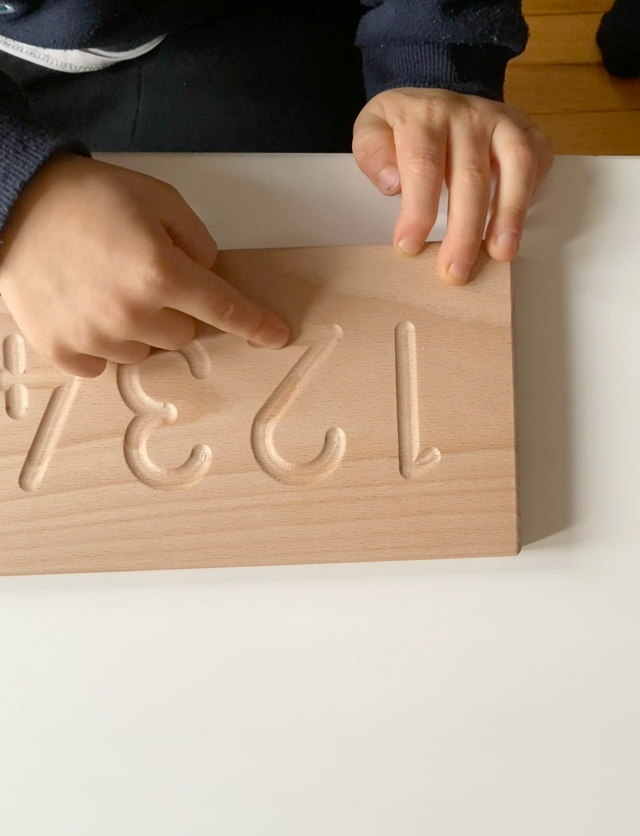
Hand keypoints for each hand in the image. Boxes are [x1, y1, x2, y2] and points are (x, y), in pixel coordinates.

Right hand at [0, 155, 289, 377]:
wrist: (11, 202)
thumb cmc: (87, 196)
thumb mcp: (158, 199)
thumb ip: (196, 240)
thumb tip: (209, 275)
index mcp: (161, 272)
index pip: (224, 310)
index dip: (255, 324)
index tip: (277, 337)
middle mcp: (132, 313)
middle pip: (184, 334)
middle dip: (176, 308)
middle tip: (143, 274)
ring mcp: (95, 336)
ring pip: (146, 350)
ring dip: (139, 326)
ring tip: (106, 287)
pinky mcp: (62, 350)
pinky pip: (104, 365)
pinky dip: (103, 343)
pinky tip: (86, 310)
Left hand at [353, 88, 552, 284]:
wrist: (435, 98)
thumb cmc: (404, 127)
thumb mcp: (372, 129)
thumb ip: (372, 152)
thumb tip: (394, 184)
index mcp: (425, 116)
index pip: (424, 165)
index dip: (418, 209)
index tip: (409, 246)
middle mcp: (468, 115)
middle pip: (470, 176)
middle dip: (464, 230)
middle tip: (455, 271)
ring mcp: (502, 121)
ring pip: (515, 166)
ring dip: (510, 214)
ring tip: (501, 253)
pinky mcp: (526, 131)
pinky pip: (538, 161)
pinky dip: (531, 195)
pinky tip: (515, 228)